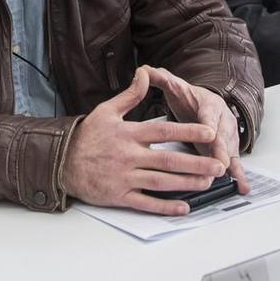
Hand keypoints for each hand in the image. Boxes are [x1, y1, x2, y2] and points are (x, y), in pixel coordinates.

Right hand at [59, 66, 226, 215]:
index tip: (208, 133)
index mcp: (129, 134)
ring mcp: (125, 178)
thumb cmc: (86, 136)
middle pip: (168, 161)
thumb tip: (144, 73)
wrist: (61, 162)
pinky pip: (146, 202)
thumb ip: (130, 95)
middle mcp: (129, 156)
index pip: (163, 132)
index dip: (187, 132)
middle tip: (218, 165)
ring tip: (207, 183)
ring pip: (161, 182)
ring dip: (186, 184)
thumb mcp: (106, 110)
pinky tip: (183, 207)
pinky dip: (165, 206)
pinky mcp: (120, 195)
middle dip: (196, 164)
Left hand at [146, 66, 248, 192]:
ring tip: (225, 177)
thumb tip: (145, 69)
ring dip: (229, 165)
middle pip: (222, 136)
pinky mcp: (228, 150)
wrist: (207, 104)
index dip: (209, 125)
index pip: (209, 115)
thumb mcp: (176, 87)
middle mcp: (222, 120)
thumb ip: (161, 79)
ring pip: (230, 151)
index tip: (210, 133)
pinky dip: (240, 174)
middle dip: (221, 150)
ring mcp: (227, 136)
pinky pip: (235, 162)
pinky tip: (242, 187)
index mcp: (209, 104)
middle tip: (219, 164)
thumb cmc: (191, 99)